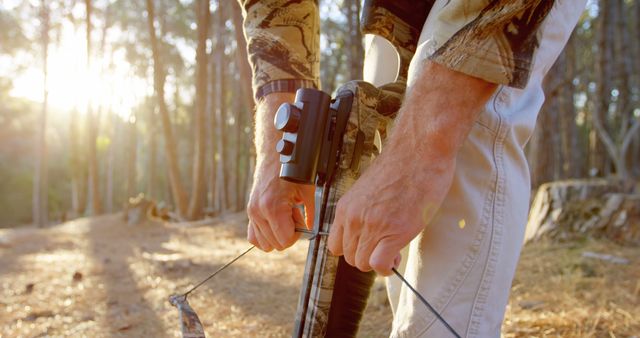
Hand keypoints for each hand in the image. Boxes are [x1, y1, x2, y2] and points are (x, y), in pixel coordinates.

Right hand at [247, 163, 314, 250]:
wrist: (274, 155)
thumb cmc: (291, 170)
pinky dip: (265, 234)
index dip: (296, 236)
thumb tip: (309, 230)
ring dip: (277, 234)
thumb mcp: (307, 191)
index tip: (300, 222)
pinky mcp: (250, 211)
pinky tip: (275, 221)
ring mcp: (252, 212)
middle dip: (287, 234)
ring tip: (284, 216)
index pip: (284, 241)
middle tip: (293, 216)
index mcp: (272, 208)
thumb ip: (310, 214)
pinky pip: (253, 236)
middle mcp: (258, 212)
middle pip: (275, 245)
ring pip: (264, 243)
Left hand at [327, 61, 496, 274]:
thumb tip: (368, 228)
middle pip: (349, 257)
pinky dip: (388, 267)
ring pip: (362, 264)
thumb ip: (363, 210)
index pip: (335, 245)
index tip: (369, 245)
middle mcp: (353, 218)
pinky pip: (379, 264)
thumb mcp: (369, 190)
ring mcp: (371, 225)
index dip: (354, 249)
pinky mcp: (392, 231)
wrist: (420, 151)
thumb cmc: (402, 166)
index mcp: (345, 207)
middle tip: (386, 247)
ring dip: (379, 262)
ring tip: (394, 248)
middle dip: (368, 257)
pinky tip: (397, 255)